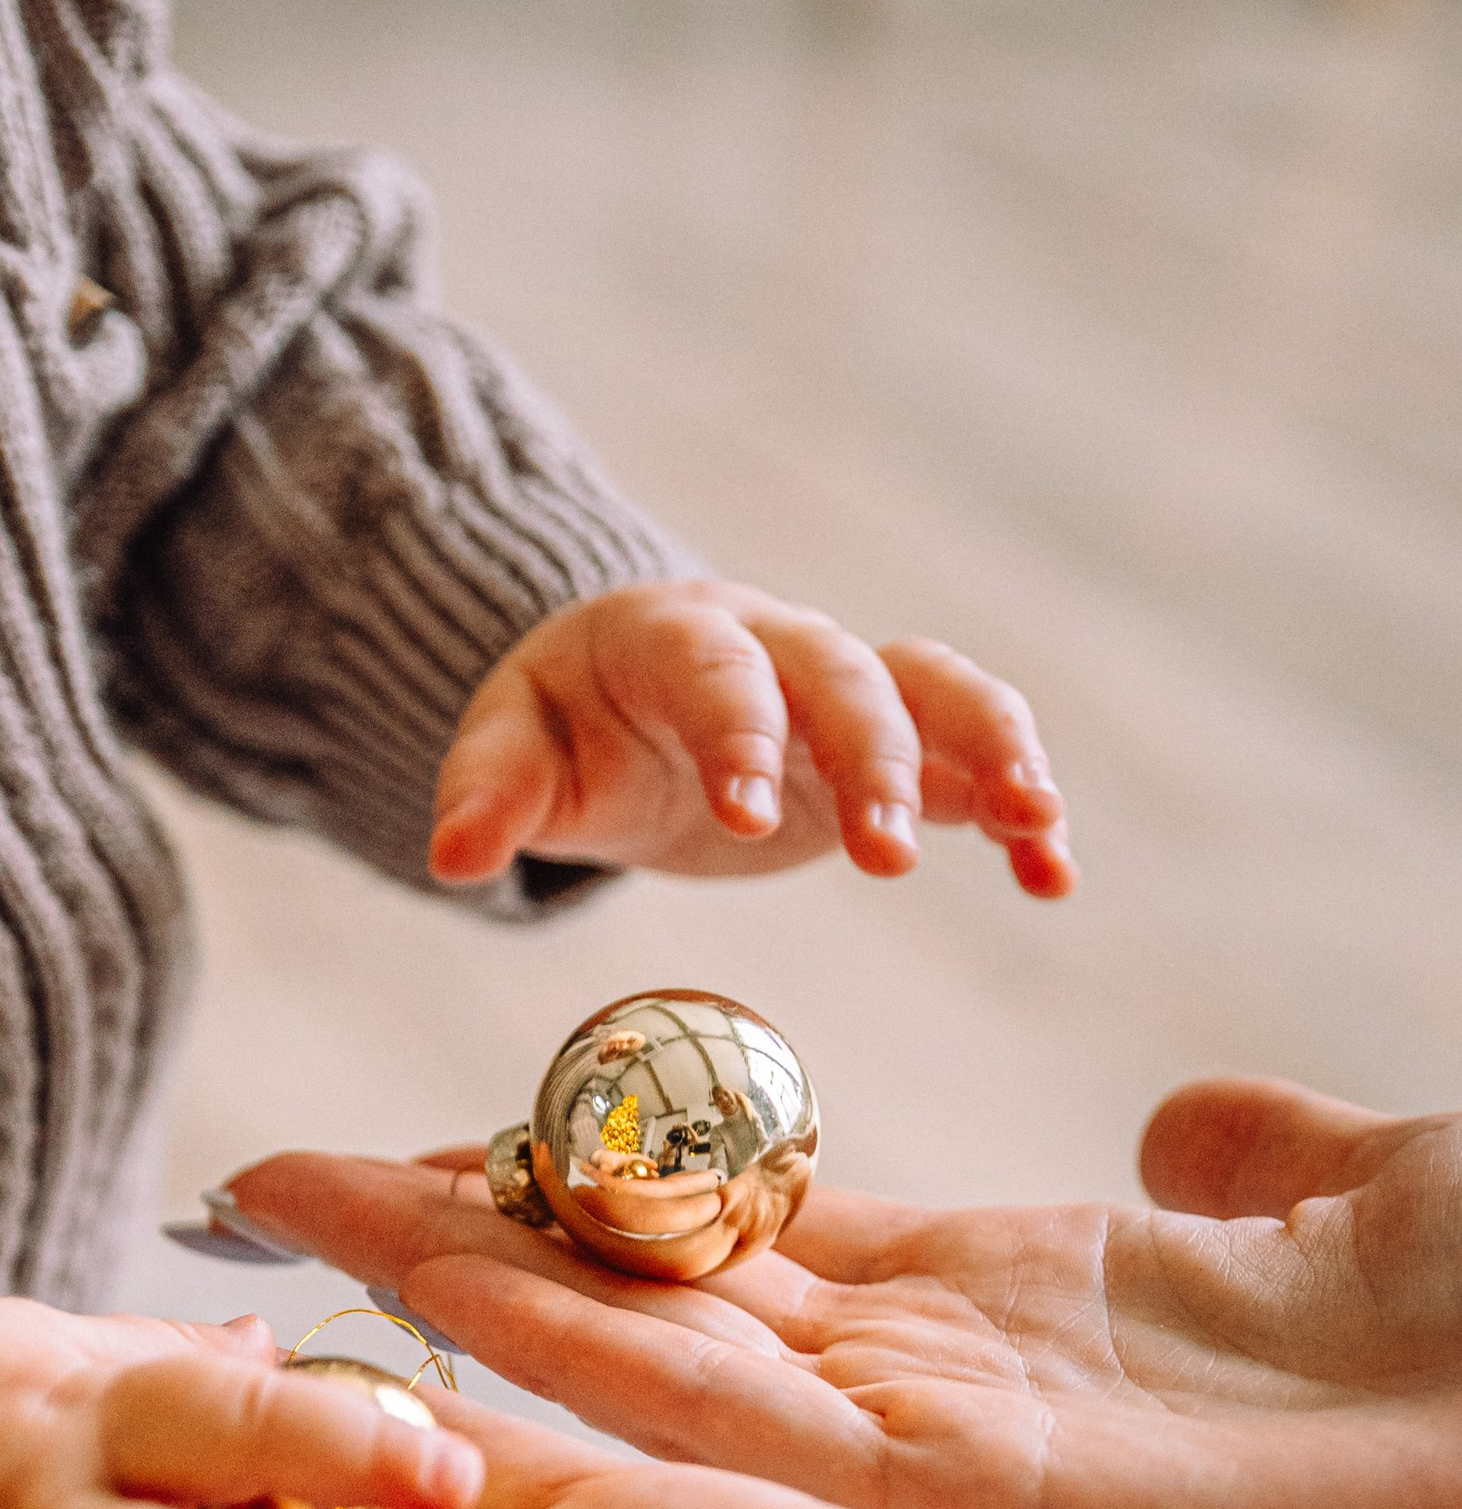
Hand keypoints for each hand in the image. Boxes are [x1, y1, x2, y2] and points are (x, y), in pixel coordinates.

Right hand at [219, 1077, 1461, 1508]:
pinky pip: (726, 1416)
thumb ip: (1253, 1167)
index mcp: (1027, 1329)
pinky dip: (572, 1351)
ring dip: (465, 1302)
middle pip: (653, 1312)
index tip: (453, 1150)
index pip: (755, 1257)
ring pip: (645, 1372)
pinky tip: (439, 1298)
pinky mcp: (964, 1505)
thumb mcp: (1376, 1196)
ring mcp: (943, 1464)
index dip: (599, 1196)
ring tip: (293, 1227)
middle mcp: (948, 1408)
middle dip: (466, 1254)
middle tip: (281, 1193)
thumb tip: (1188, 1124)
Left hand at [431, 581, 1073, 896]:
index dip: (738, 733)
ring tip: (1034, 831)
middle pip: (845, 679)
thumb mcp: (509, 746)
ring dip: (990, 755)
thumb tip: (455, 860)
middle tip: (885, 855)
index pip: (716, 674)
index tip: (748, 814)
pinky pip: (970, 755)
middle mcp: (778, 647)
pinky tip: (1052, 872)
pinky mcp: (891, 746)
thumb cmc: (565, 720)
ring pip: (938, 694)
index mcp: (674, 636)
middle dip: (873, 758)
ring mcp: (845, 692)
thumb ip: (487, 793)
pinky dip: (1016, 804)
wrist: (624, 690)